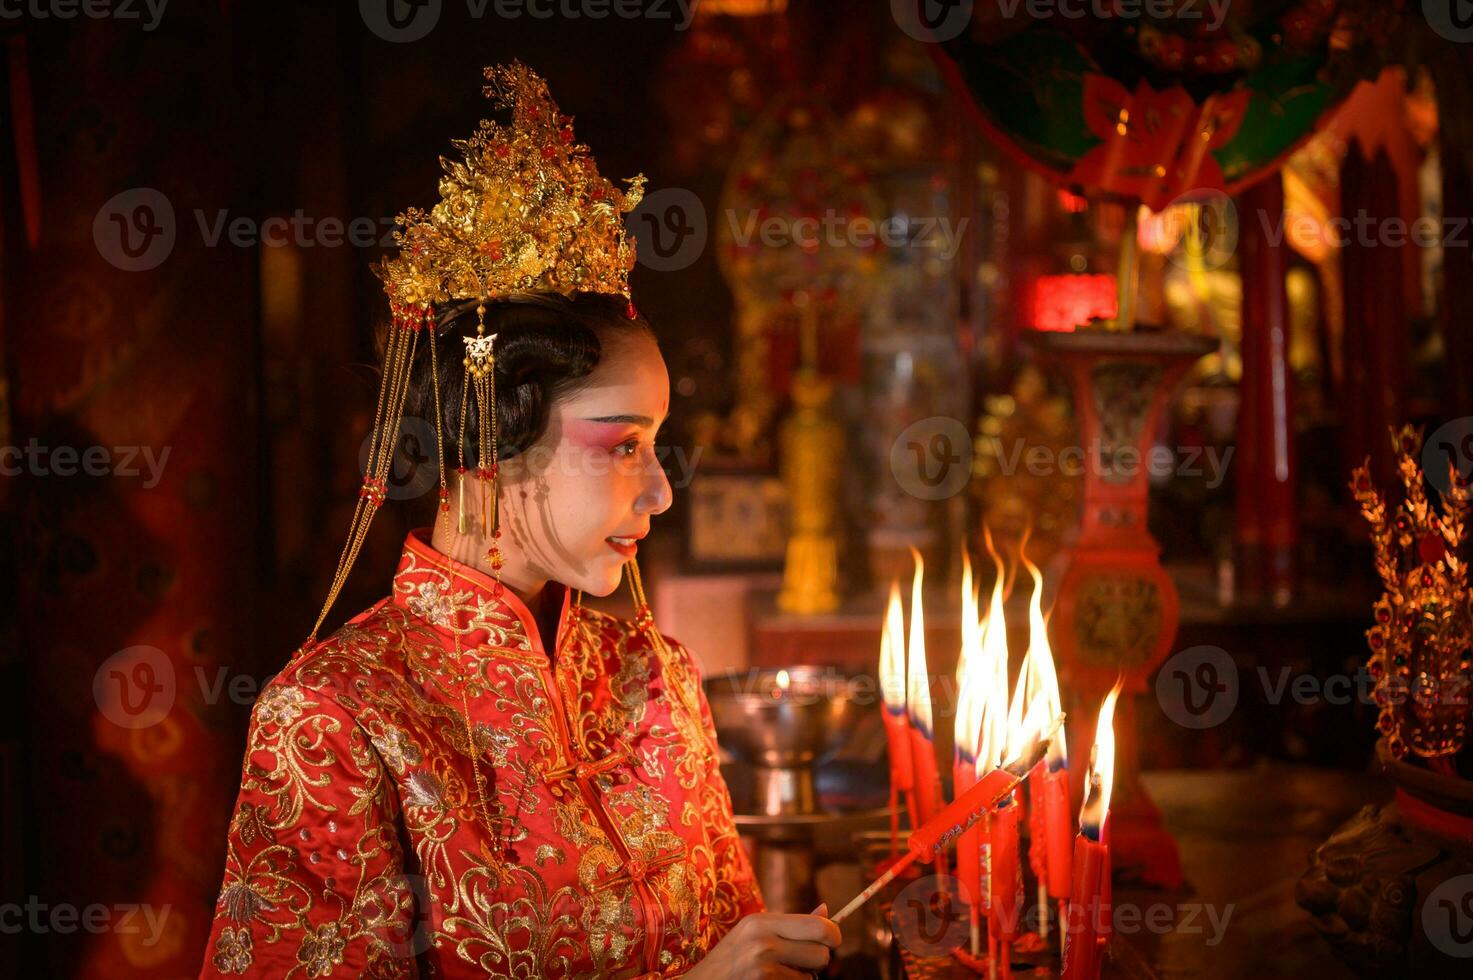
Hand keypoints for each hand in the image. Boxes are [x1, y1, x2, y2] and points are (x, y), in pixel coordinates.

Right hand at [686, 903, 840, 979]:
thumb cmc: (730, 961)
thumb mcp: (754, 934)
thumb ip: (791, 925)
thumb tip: (827, 910)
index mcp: (762, 921)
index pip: (819, 927)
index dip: (832, 936)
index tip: (830, 942)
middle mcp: (763, 942)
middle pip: (822, 954)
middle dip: (816, 962)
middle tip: (799, 963)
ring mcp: (763, 968)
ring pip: (811, 978)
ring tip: (774, 976)